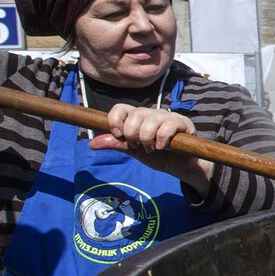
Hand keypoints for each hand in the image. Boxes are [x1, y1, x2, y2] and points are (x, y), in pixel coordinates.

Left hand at [90, 104, 213, 192]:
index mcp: (138, 117)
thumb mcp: (134, 150)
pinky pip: (167, 127)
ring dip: (147, 139)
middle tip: (139, 146)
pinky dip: (161, 140)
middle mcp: (151, 113)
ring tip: (151, 148)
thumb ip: (116, 144)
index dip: (116, 120)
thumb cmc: (158, 156)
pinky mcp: (182, 123)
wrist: (180, 167)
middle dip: (133, 135)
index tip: (120, 135)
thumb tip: (92, 143)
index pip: (121, 108)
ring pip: (150, 121)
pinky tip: (163, 147)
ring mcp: (167, 116)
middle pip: (135, 114)